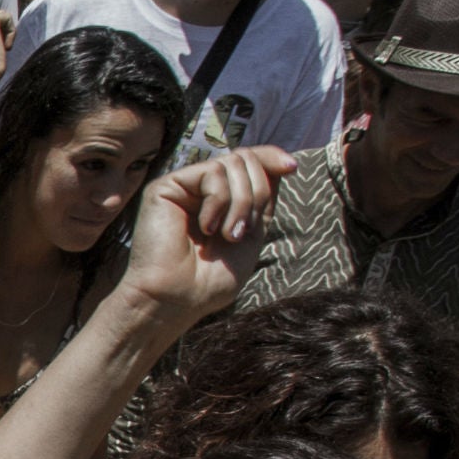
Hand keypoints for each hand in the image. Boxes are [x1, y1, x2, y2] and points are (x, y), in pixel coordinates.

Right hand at [112, 144, 289, 330]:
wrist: (179, 300)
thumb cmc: (211, 279)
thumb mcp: (252, 234)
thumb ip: (263, 198)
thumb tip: (282, 162)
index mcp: (220, 198)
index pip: (249, 161)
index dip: (271, 158)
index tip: (292, 166)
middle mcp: (200, 188)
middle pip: (245, 159)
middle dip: (256, 194)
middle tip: (242, 232)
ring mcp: (183, 186)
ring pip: (232, 163)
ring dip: (240, 204)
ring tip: (226, 235)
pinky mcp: (166, 187)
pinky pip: (212, 173)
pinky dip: (219, 202)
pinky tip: (206, 228)